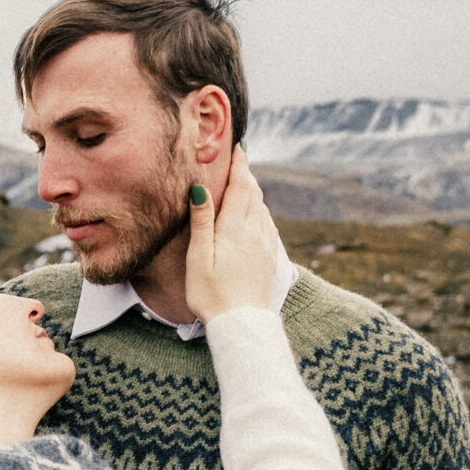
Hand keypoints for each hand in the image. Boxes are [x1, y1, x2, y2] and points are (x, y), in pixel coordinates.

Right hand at [183, 149, 283, 321]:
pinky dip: (260, 211)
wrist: (242, 324)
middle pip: (254, 193)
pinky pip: (267, 225)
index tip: (239, 146)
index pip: (241, 186)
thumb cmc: (212, 293)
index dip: (240, 164)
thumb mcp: (198, 257)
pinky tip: (255, 214)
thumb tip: (201, 188)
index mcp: (235, 228)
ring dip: (254, 192)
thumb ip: (202, 221)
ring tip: (245, 182)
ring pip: (262, 208)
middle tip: (240, 158)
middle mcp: (255, 232)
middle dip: (247, 174)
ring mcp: (266, 245)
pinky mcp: (270, 258)